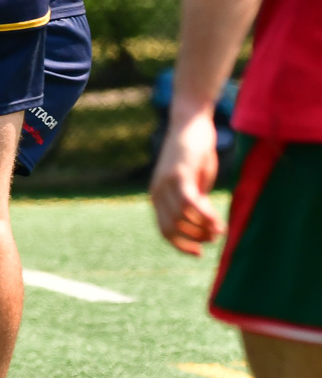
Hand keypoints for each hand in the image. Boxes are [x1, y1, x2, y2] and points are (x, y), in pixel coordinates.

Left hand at [150, 106, 224, 256]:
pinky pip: (190, 204)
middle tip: (217, 236)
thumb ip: (194, 202)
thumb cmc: (194, 154)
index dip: (182, 245)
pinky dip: (204, 217)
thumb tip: (204, 226)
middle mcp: (157, 192)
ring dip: (203, 229)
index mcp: (158, 196)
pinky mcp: (179, 175)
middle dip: (196, 238)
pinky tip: (218, 222)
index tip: (199, 253)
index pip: (165, 230)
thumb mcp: (194, 183)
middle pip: (173, 229)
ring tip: (220, 228)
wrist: (190, 124)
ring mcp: (166, 184)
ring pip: (182, 219)